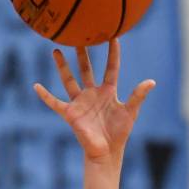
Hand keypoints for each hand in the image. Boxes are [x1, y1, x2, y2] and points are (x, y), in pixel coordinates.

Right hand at [33, 39, 154, 161]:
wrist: (107, 153)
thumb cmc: (119, 133)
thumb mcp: (130, 112)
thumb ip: (138, 96)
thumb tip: (152, 81)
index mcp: (109, 91)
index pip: (111, 67)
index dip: (112, 52)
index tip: (113, 35)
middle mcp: (93, 93)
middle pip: (86, 68)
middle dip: (82, 53)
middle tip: (79, 35)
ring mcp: (80, 102)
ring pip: (69, 80)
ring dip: (62, 66)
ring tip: (56, 50)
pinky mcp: (70, 114)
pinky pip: (55, 103)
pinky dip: (45, 95)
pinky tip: (36, 86)